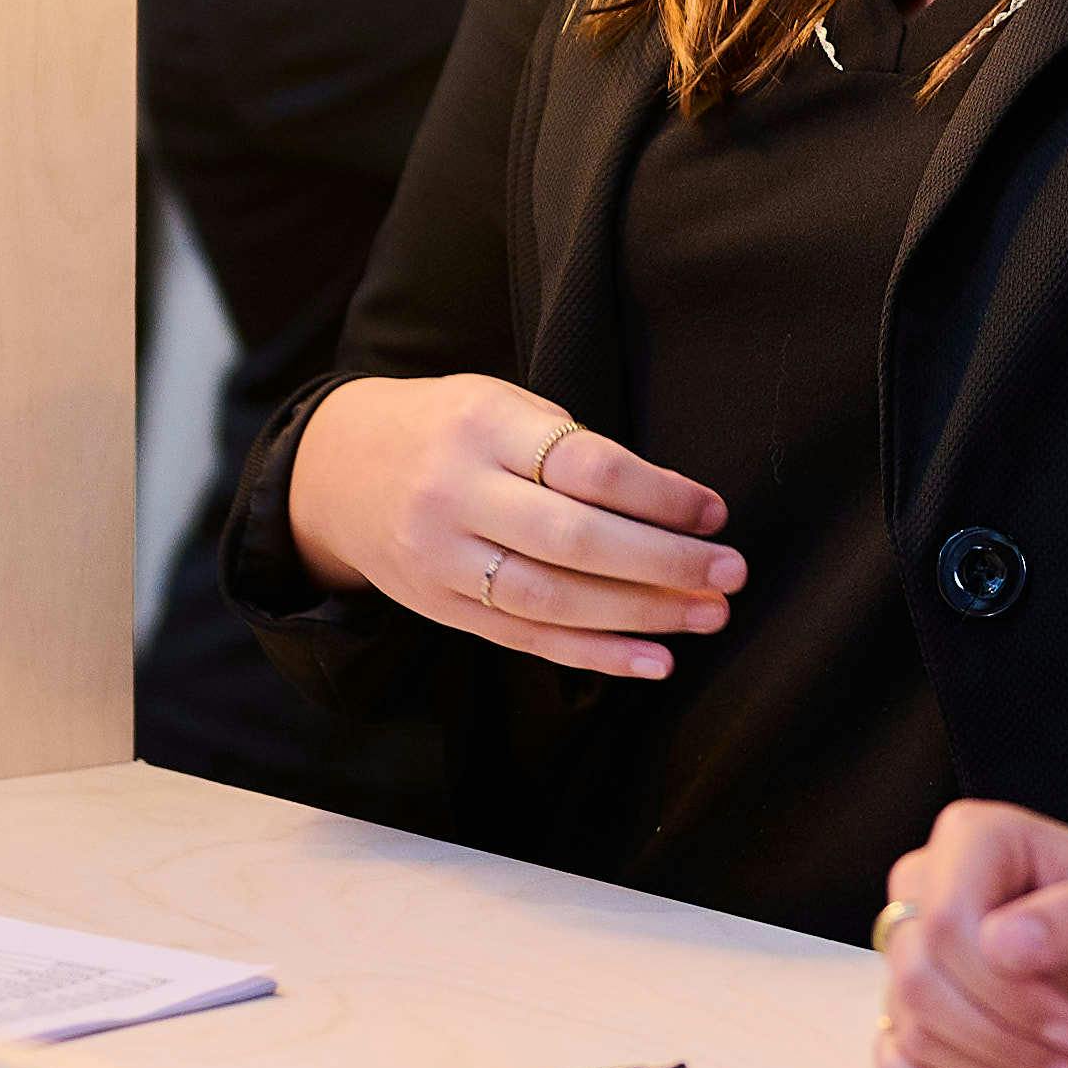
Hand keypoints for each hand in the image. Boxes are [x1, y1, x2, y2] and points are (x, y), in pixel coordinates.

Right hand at [279, 371, 737, 678]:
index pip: (586, 465)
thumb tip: (677, 507)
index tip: (714, 512)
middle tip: (730, 573)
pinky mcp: (442, 608)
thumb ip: (575, 450)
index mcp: (483, 425)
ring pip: (552, 599)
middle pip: (574, 539)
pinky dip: (596, 655)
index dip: (658, 494)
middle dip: (664, 562)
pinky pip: (527, 639)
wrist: (337, 469)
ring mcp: (443, 559)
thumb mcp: (503, 407)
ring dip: (641, 615)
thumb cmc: (450, 430)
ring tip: (708, 616)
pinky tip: (653, 660)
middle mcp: (457, 494)